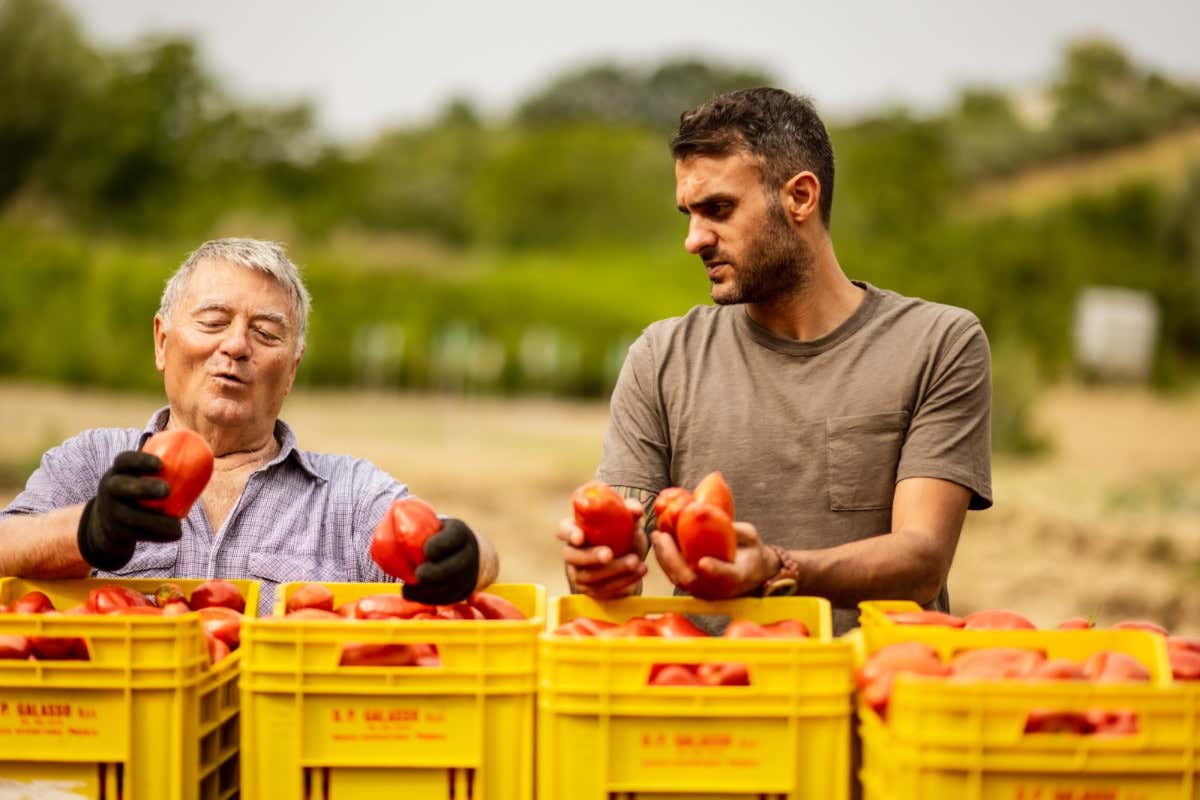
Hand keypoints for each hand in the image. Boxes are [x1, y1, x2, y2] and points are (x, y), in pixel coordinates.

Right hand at [77, 451, 182, 570]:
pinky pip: (137, 534)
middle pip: (120, 487)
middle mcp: (109, 490)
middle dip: (144, 488)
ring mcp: (110, 512)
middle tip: (167, 490)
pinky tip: (176, 534)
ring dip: (156, 521)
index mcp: (118, 472)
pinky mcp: (117, 532)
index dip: (140, 460)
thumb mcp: (139, 478)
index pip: (124, 460)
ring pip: (130, 517)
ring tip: (177, 524)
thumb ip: (162, 470)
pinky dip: (159, 535)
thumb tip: (205, 456)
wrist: (107, 525)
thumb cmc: (137, 494)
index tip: (161, 464)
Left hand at [401, 517, 480, 604]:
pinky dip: (429, 599)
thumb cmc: (438, 537)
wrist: (466, 554)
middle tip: (418, 575)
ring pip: (451, 586)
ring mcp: (469, 575)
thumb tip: (392, 510)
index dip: (441, 544)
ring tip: (408, 589)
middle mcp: (469, 554)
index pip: (454, 537)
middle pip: (456, 566)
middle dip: (436, 572)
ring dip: (429, 590)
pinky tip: (413, 594)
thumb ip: (417, 522)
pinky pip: (447, 599)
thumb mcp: (433, 525)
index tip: (426, 551)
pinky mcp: (463, 592)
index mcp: (460, 533)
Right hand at [559, 498, 646, 599]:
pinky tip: (639, 571)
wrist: (632, 562)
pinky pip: (603, 588)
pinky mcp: (591, 589)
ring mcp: (579, 573)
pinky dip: (623, 580)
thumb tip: (636, 510)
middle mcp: (573, 552)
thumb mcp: (628, 522)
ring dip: (613, 570)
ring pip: (588, 575)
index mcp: (576, 529)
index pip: (564, 530)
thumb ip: (630, 512)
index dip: (569, 533)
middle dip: (590, 556)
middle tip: (609, 554)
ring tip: (635, 561)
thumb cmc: (624, 535)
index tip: (580, 537)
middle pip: (572, 556)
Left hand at [651, 521, 778, 598]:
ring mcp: (705, 591)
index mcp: (739, 576)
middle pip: (692, 580)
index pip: (727, 576)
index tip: (703, 563)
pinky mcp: (694, 588)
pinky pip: (676, 576)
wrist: (752, 574)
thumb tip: (716, 518)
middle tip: (663, 536)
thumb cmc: (751, 553)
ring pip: (679, 579)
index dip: (715, 570)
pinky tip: (660, 542)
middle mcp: (719, 588)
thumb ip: (736, 530)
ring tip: (657, 536)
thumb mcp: (751, 537)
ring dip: (664, 558)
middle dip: (673, 558)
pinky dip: (665, 560)